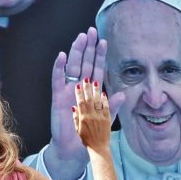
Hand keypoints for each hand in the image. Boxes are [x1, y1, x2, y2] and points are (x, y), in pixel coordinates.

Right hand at [45, 27, 123, 179]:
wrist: (72, 149)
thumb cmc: (87, 134)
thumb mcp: (104, 120)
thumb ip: (112, 106)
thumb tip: (123, 94)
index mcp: (90, 92)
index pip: (95, 69)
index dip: (99, 56)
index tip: (103, 41)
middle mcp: (78, 88)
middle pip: (83, 63)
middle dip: (88, 47)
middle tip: (91, 31)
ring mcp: (67, 91)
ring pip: (72, 67)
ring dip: (76, 52)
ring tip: (80, 37)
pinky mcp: (58, 98)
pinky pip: (57, 80)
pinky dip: (59, 68)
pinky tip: (62, 55)